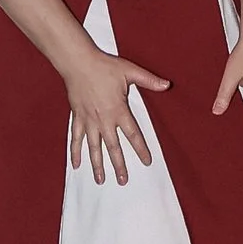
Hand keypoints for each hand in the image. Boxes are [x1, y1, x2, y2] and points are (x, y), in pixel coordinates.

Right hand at [65, 47, 168, 185]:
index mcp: (119, 110)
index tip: (147, 162)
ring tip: (101, 180)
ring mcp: (89, 121)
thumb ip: (149, 80)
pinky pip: (76, 138)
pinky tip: (76, 165)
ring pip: (94, 148)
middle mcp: (104, 120)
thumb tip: (167, 85)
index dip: (141, 149)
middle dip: (119, 165)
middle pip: (113, 147)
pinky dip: (75, 152)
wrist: (79, 62)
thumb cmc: (104, 66)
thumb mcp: (130, 71)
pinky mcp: (77, 117)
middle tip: (123, 181)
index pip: (133, 135)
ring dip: (98, 165)